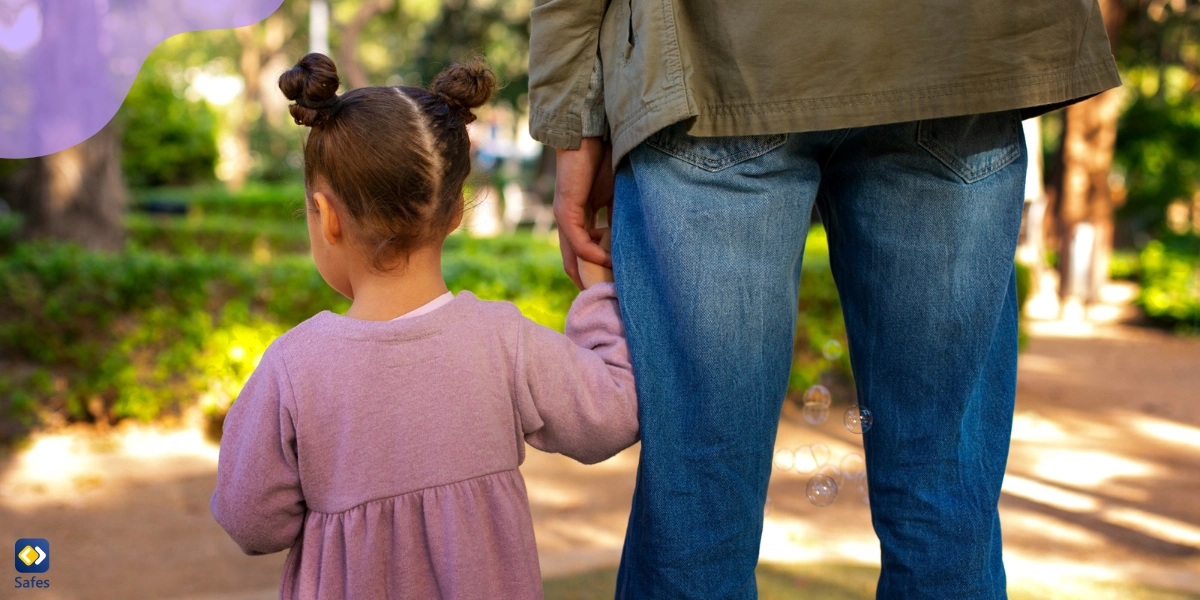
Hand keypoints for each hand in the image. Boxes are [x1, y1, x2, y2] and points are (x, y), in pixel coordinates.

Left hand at [554, 137, 613, 288]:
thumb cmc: (604, 158)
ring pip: (574, 256)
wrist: (590, 134)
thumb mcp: (616, 195)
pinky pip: (577, 242)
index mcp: (581, 216)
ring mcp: (565, 216)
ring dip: (592, 271)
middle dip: (590, 279)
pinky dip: (592, 254)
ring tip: (611, 284)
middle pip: (574, 260)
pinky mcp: (566, 211)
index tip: (615, 282)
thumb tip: (631, 241)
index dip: (597, 268)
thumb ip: (619, 218)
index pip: (585, 251)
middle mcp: (569, 220)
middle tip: (609, 296)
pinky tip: (608, 260)